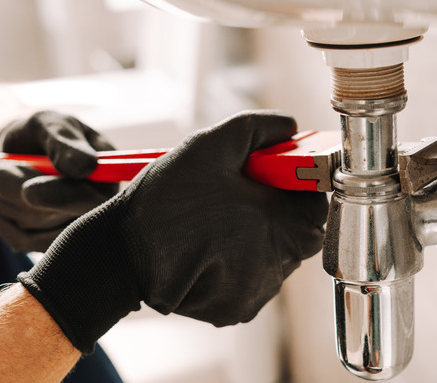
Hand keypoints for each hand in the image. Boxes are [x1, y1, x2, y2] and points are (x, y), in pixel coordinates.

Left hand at [0, 111, 117, 251]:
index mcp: (109, 177)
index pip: (93, 197)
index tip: (29, 190)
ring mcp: (73, 228)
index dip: (61, 197)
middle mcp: (97, 209)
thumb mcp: (52, 124)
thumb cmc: (45, 132)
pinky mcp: (49, 241)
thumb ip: (65, 141)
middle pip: (60, 216)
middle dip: (17, 193)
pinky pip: (20, 239)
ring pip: (33, 224)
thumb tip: (85, 167)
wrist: (26, 149)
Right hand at [18, 111, 328, 353]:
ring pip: (274, 253)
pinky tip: (209, 245)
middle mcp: (279, 266)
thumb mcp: (211, 146)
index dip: (299, 181)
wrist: (118, 256)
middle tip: (240, 192)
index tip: (275, 172)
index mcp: (285, 226)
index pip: (318, 201)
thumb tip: (288, 126)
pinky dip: (238, 260)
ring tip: (216, 218)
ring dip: (257, 234)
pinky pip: (252, 277)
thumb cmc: (165, 200)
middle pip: (298, 229)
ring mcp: (259, 292)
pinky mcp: (237, 310)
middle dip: (276, 207)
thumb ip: (259, 128)